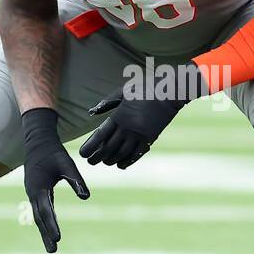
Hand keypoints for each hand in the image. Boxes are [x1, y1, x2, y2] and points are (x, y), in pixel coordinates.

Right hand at [21, 108, 89, 252]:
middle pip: (40, 218)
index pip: (46, 210)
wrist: (38, 141)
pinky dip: (45, 221)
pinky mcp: (36, 192)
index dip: (52, 225)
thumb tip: (86, 196)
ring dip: (44, 231)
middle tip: (53, 251)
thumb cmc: (54, 152)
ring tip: (52, 247)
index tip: (58, 238)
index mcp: (39, 187)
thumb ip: (76, 180)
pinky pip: (40, 210)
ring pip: (38, 216)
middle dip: (46, 235)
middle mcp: (33, 193)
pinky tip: (50, 230)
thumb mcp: (67, 164)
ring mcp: (33, 193)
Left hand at [79, 62, 204, 168]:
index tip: (83, 153)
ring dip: (110, 160)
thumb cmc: (145, 88)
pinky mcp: (150, 139)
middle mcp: (128, 129)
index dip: (89, 146)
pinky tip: (120, 164)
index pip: (100, 136)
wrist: (169, 93)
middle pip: (108, 148)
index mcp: (119, 116)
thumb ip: (107, 103)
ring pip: (121, 154)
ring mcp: (140, 135)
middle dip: (97, 157)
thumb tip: (92, 112)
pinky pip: (136, 155)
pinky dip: (126, 161)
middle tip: (90, 161)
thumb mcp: (124, 91)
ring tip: (104, 161)